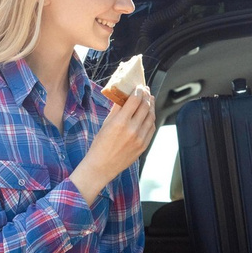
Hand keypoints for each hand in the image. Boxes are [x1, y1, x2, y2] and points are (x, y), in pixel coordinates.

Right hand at [73, 86, 155, 202]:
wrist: (102, 166)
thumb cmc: (100, 145)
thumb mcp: (106, 124)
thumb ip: (117, 109)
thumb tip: (123, 96)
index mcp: (120, 122)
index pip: (134, 101)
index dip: (139, 91)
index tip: (139, 86)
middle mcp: (132, 129)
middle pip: (145, 107)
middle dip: (146, 96)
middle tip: (145, 90)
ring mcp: (140, 138)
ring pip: (151, 117)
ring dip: (151, 106)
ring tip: (149, 99)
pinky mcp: (144, 145)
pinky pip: (151, 128)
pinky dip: (151, 119)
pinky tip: (149, 114)